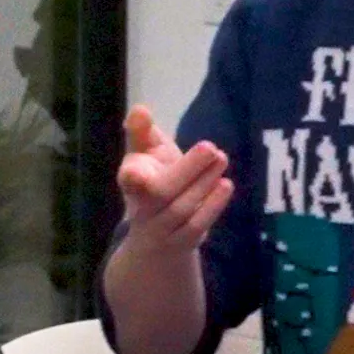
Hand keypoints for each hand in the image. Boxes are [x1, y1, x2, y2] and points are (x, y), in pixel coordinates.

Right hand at [116, 104, 232, 253]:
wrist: (154, 240)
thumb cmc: (151, 184)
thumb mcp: (144, 156)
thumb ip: (142, 132)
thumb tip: (139, 109)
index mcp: (131, 183)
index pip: (129, 181)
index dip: (132, 177)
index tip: (134, 172)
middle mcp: (142, 208)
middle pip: (161, 192)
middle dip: (186, 170)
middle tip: (210, 147)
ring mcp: (161, 229)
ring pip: (181, 208)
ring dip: (204, 183)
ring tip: (221, 159)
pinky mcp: (181, 243)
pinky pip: (196, 226)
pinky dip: (212, 206)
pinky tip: (225, 185)